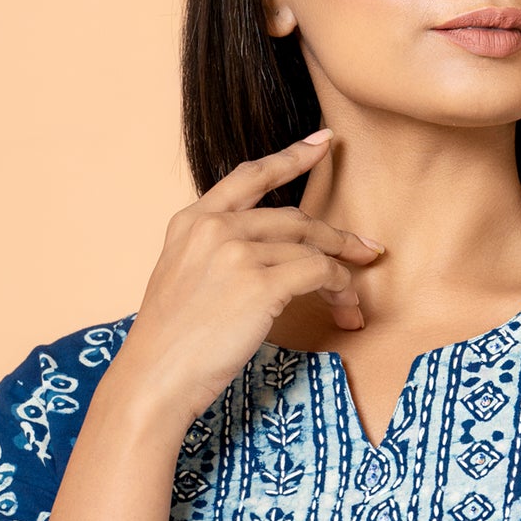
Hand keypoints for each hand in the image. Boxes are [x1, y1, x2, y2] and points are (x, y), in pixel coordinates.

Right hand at [108, 128, 384, 427]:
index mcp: (191, 222)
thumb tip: (271, 255)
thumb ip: (215, 253)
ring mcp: (237, 253)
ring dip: (340, 276)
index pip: (249, 177)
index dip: (291, 157)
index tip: (323, 143)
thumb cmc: (171, 343)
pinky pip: (319, 273)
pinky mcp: (259, 284)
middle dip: (335, 236)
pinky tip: (343, 307)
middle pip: (294, 219)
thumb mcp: (182, 278)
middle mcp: (214, 228)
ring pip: (311, 249)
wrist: (154, 377)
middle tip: (366, 250)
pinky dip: (339, 289)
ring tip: (353, 301)